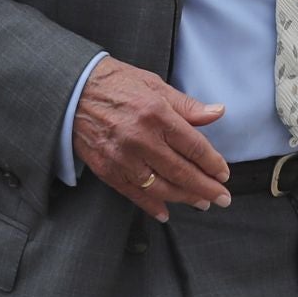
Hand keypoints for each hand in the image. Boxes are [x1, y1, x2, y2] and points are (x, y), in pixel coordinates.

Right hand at [72, 57, 232, 221]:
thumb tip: (217, 113)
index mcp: (157, 114)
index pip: (194, 147)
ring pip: (161, 187)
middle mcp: (141, 139)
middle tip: (222, 198)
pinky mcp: (107, 169)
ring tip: (201, 203)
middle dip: (206, 188)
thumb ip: (188, 106)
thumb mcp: (156, 85)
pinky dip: (152, 206)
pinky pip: (134, 194)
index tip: (223, 174)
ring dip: (184, 198)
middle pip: (182, 171)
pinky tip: (166, 212)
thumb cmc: (117, 84)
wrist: (73, 90)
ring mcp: (123, 157)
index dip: (213, 164)